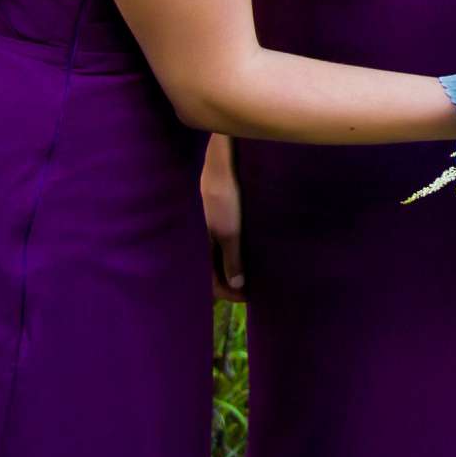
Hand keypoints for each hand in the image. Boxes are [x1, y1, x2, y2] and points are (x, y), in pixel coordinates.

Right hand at [200, 135, 245, 301]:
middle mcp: (202, 239)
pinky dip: (238, 250)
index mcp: (198, 247)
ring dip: (237, 266)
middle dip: (232, 282)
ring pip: (222, 255)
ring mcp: (210, 226)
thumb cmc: (224, 195)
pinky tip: (254, 247)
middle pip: (215, 271)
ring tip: (257, 271)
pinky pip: (228, 240)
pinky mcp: (220, 214)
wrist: (223, 160)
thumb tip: (237, 284)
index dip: (230, 293)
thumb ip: (232, 258)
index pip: (210, 283)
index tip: (250, 296)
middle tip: (254, 287)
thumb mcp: (229, 230)